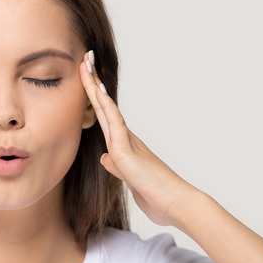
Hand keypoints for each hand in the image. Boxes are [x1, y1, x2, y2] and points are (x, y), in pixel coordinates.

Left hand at [79, 52, 199, 226]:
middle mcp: (125, 138)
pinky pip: (113, 123)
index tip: (87, 76)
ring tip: (87, 63)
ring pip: (105, 108)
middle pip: (103, 105)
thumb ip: (117, 167)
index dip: (93, 96)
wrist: (176, 204)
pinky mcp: (126, 151)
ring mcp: (125, 142)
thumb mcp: (129, 179)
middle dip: (92, 81)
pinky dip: (104, 106)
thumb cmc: (157, 194)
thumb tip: (104, 158)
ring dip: (94, 85)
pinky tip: (97, 89)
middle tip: (85, 58)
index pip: (104, 115)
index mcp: (124, 144)